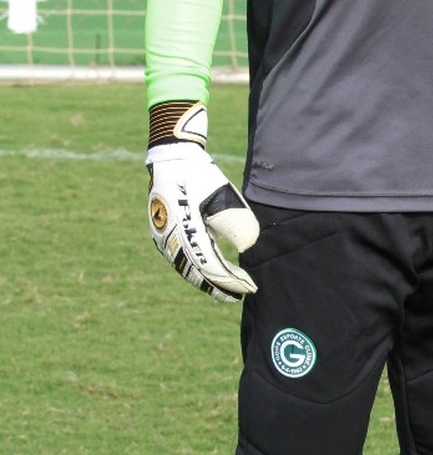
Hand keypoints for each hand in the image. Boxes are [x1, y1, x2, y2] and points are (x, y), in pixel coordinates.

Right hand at [146, 103, 258, 301]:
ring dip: (207, 281)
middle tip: (240, 295)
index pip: (211, 265)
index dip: (231, 280)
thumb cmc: (200, 175)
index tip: (249, 287)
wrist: (172, 159)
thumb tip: (246, 248)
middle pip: (196, 272)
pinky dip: (197, 268)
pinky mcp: (162, 234)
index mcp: (185, 230)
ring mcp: (162, 237)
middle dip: (220, 286)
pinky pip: (180, 258)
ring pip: (186, 268)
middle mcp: (170, 239)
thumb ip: (236, 223)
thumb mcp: (224, 196)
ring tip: (227, 290)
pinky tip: (210, 272)